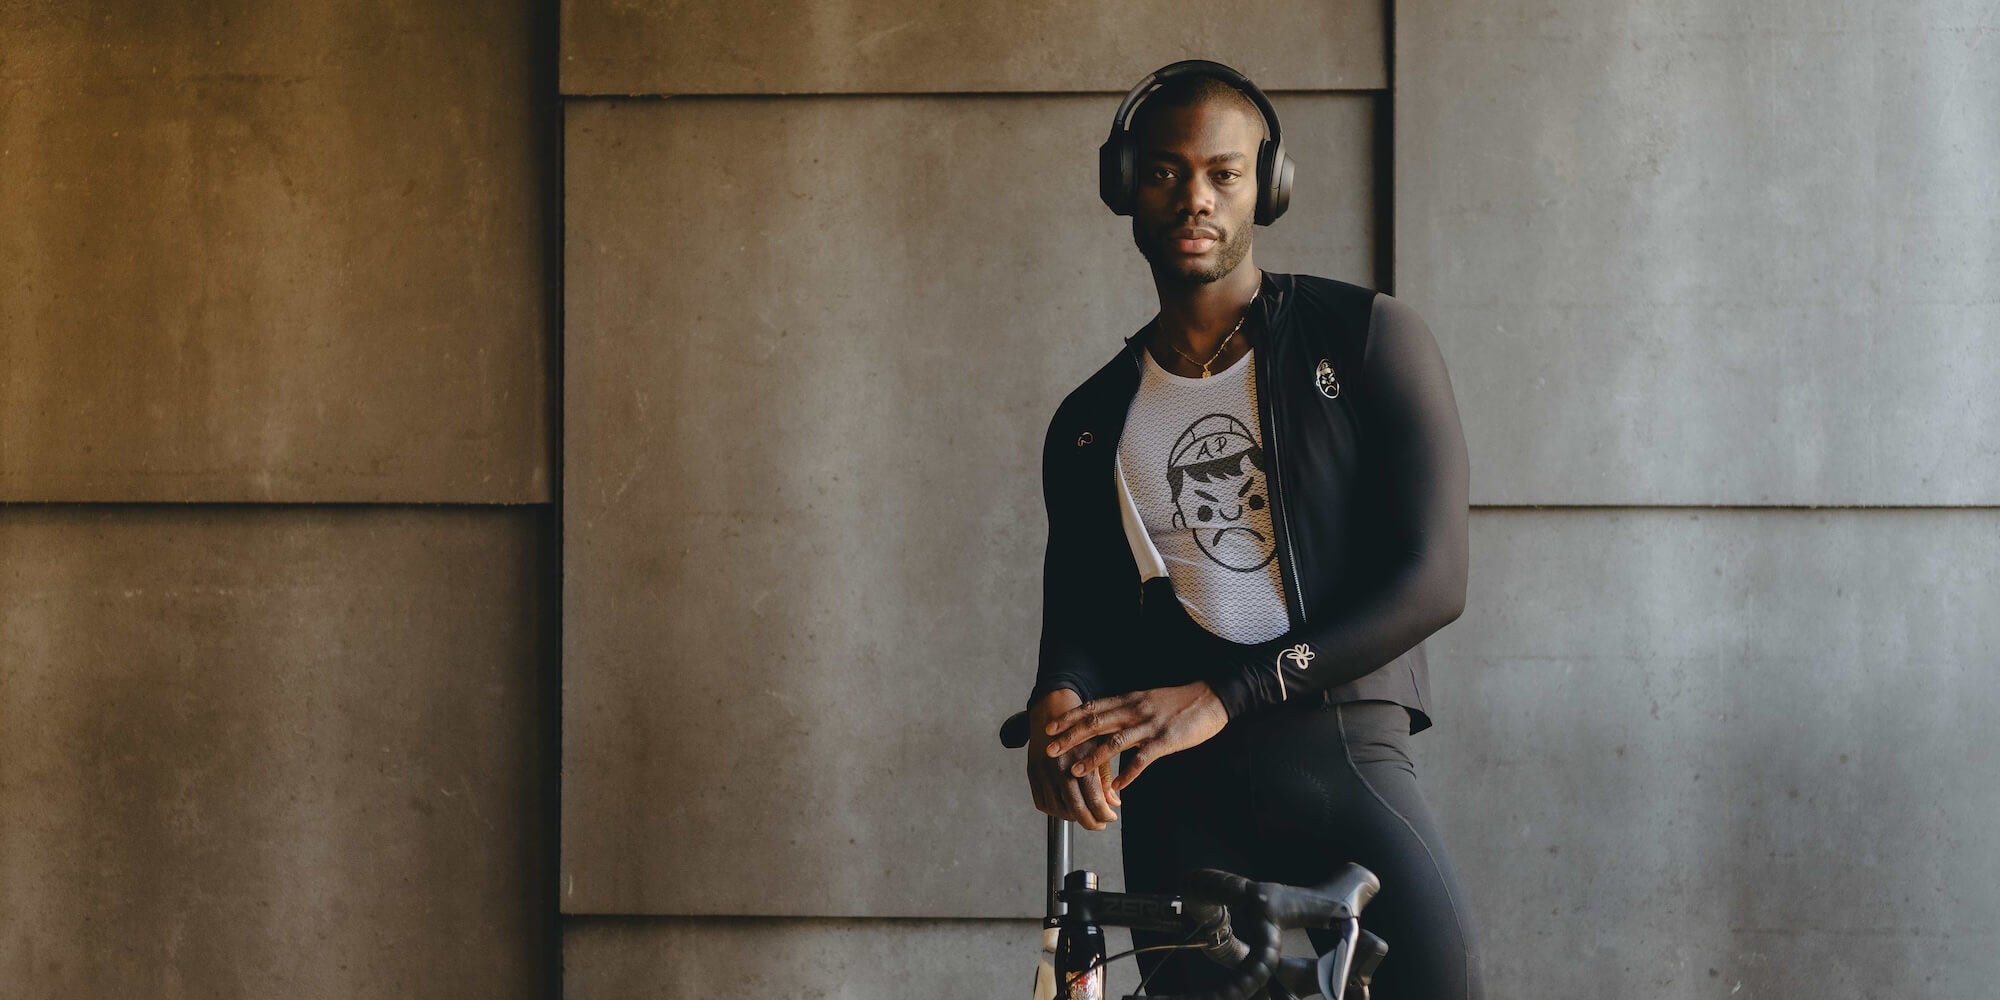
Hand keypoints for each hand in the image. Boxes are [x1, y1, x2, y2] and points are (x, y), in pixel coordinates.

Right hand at [1025, 689, 1121, 830]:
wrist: (1053, 711)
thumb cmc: (1082, 729)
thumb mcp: (1100, 748)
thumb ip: (1105, 777)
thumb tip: (1113, 803)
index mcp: (1081, 759)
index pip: (1094, 799)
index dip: (1104, 814)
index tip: (1111, 817)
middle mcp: (1060, 766)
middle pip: (1076, 809)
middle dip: (1091, 822)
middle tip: (1100, 823)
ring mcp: (1043, 771)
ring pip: (1058, 809)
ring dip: (1073, 818)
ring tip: (1085, 815)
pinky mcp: (1032, 772)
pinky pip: (1042, 802)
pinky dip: (1055, 810)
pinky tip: (1067, 808)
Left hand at [1044, 682, 1228, 792]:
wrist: (1212, 698)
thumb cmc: (1180, 702)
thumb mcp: (1148, 700)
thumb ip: (1128, 710)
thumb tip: (1108, 722)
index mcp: (1130, 700)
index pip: (1093, 708)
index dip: (1069, 718)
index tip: (1050, 727)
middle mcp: (1135, 710)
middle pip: (1096, 723)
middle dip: (1070, 736)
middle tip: (1050, 749)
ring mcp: (1149, 725)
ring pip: (1114, 741)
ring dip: (1092, 758)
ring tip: (1075, 770)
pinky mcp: (1165, 740)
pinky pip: (1142, 759)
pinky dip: (1128, 774)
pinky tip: (1117, 787)